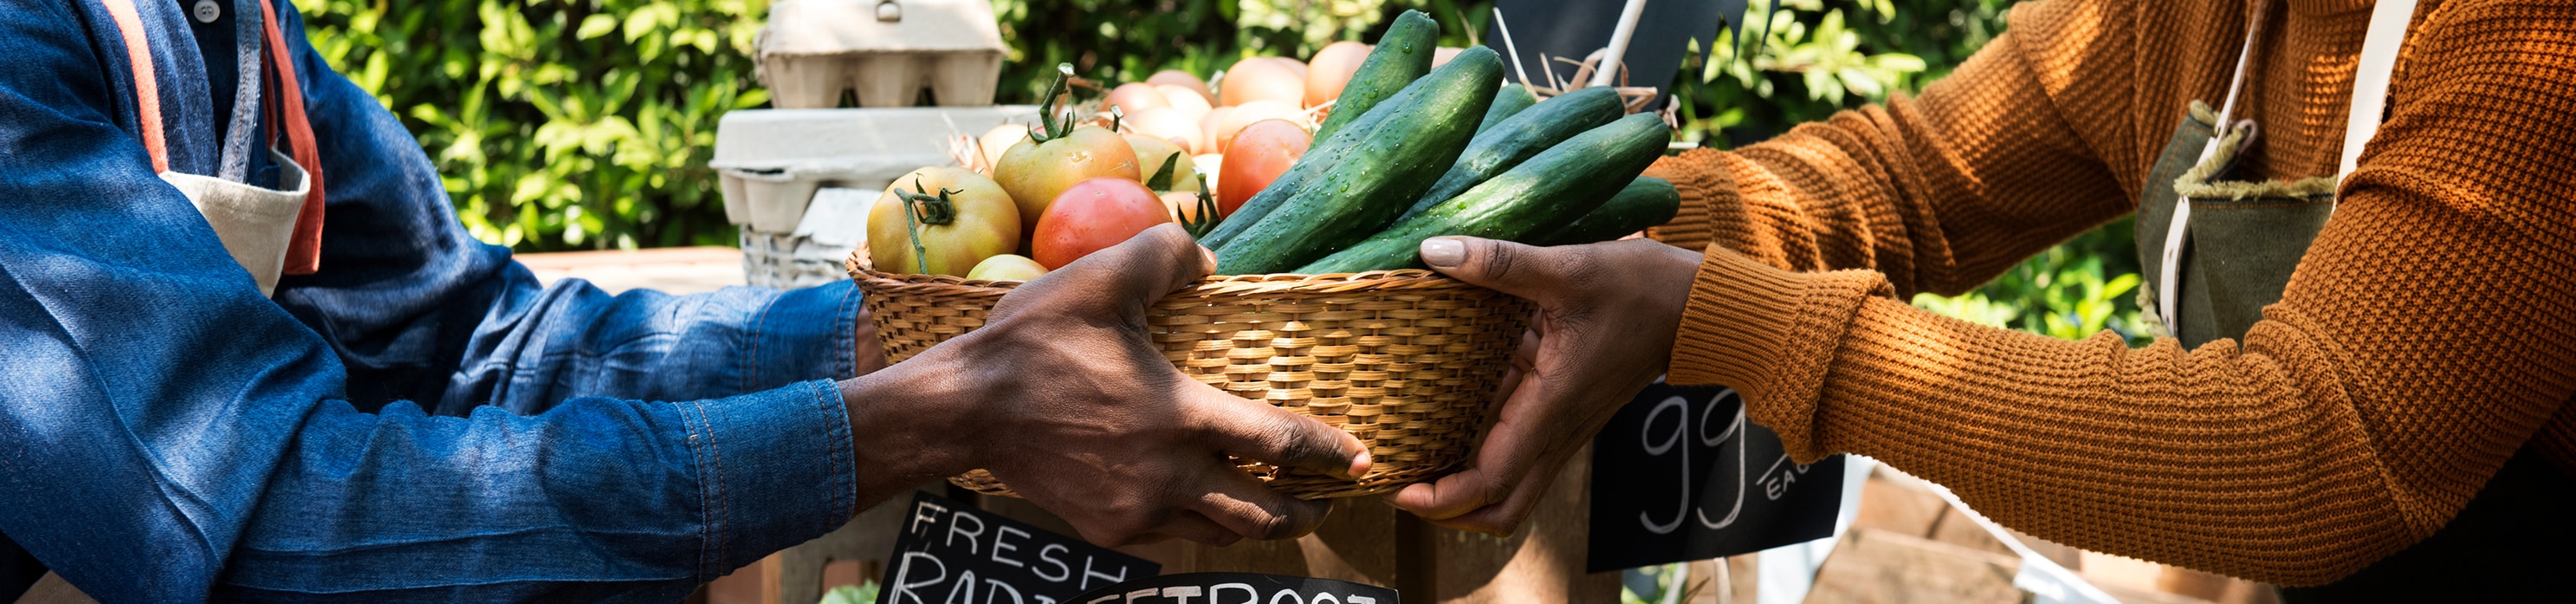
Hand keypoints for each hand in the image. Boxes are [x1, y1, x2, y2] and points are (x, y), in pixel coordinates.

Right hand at [840, 224, 1370, 546]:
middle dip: (1306, 509)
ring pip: (1219, 533)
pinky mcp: (1107, 528)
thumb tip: (1210, 256)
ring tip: (1281, 511)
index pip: (1277, 442)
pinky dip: (1203, 526)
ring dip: (1258, 523)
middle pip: (1262, 511)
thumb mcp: (1100, 278)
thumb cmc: (1033, 342)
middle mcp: (1167, 476)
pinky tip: (1205, 508)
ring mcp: (1136, 510)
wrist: (965, 408)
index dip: (1325, 450)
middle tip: (1331, 498)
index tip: (1357, 454)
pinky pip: (1173, 536)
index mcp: (1179, 416)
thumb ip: (1166, 254)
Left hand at [1390, 236, 1700, 533]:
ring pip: (1511, 486)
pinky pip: (1519, 449)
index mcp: (1552, 406)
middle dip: (1449, 513)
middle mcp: (1557, 429)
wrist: (1698, 305)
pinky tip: (1444, 417)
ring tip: (1413, 459)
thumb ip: (1500, 262)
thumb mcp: (1569, 267)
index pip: (1493, 482)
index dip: (1443, 499)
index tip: (1400, 490)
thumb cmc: (1642, 288)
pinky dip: (1480, 450)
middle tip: (1401, 487)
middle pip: (1501, 509)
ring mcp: (1562, 424)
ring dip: (1464, 487)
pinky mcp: (1564, 409)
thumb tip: (1434, 251)